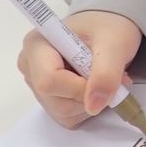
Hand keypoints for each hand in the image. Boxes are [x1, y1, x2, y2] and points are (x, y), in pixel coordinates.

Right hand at [16, 10, 142, 127]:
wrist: (108, 30)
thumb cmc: (108, 28)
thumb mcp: (115, 43)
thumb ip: (106, 72)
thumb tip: (93, 106)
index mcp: (36, 45)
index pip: (49, 81)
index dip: (80, 88)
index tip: (106, 79)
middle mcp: (30, 67)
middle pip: (56, 101)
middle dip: (90, 95)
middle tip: (113, 76)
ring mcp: (37, 86)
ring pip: (63, 113)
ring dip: (92, 103)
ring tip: (104, 78)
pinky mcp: (48, 100)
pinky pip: (68, 118)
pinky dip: (88, 108)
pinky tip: (94, 88)